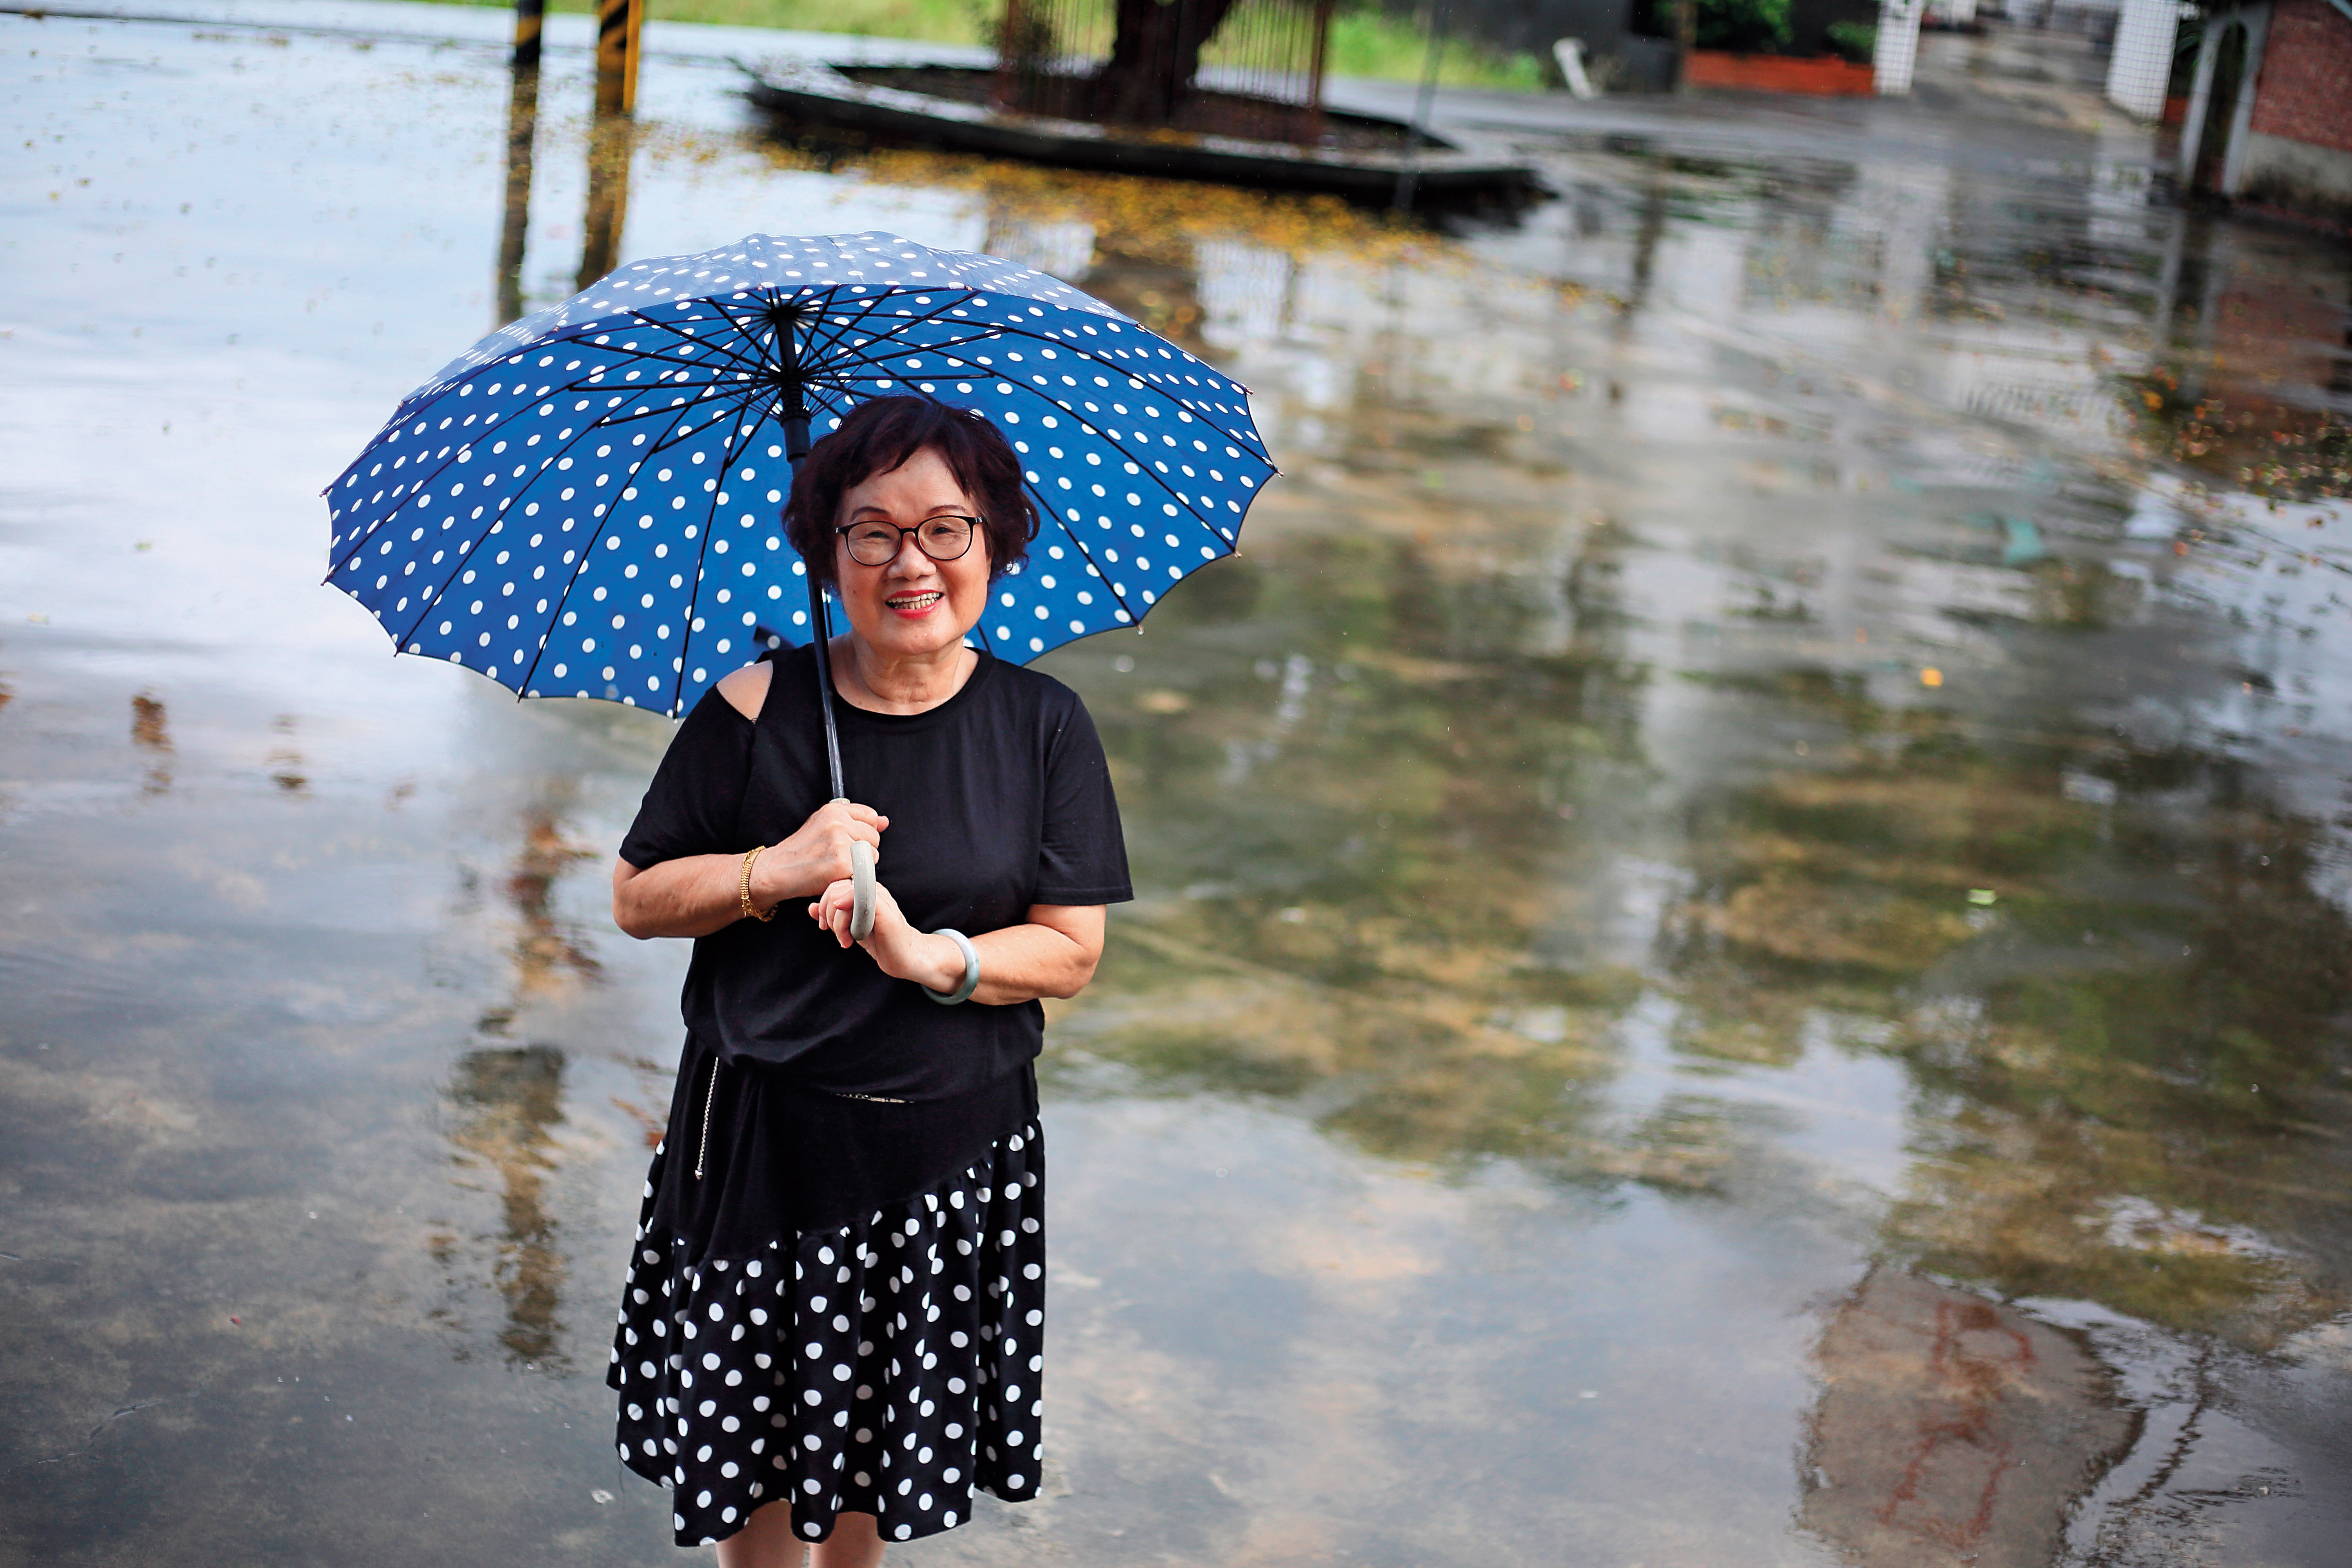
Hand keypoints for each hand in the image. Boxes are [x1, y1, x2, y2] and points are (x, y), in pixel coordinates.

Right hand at [757, 799, 886, 906]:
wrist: (777, 870)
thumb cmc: (801, 850)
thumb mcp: (824, 825)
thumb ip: (855, 821)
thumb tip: (885, 821)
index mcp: (834, 810)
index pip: (871, 816)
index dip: (865, 831)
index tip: (852, 840)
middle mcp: (838, 823)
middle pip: (874, 837)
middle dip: (863, 849)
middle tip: (840, 856)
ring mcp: (840, 843)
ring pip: (872, 855)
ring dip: (860, 864)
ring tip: (837, 865)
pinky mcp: (842, 864)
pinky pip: (864, 871)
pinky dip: (854, 877)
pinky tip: (836, 875)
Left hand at [809, 877, 966, 992]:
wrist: (905, 956)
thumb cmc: (880, 940)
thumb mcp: (850, 926)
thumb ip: (833, 915)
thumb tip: (811, 908)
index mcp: (862, 890)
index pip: (833, 885)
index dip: (823, 905)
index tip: (824, 925)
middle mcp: (871, 889)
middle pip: (834, 889)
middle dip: (827, 915)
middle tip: (836, 934)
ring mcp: (879, 897)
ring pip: (843, 896)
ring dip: (837, 924)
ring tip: (846, 940)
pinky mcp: (884, 909)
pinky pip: (860, 900)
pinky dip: (848, 919)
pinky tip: (852, 937)